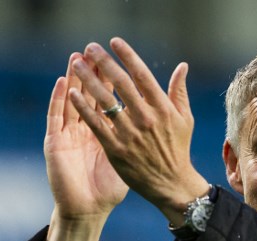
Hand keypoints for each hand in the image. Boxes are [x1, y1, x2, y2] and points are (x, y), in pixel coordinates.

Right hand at [43, 53, 128, 240]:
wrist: (88, 211)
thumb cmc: (108, 189)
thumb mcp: (128, 159)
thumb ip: (140, 138)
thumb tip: (156, 119)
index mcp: (102, 130)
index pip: (107, 98)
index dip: (112, 78)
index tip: (118, 57)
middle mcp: (83, 129)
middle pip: (88, 94)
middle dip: (92, 71)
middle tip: (95, 49)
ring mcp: (68, 135)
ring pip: (70, 100)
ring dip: (73, 79)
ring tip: (76, 58)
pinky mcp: (55, 144)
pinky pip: (56, 119)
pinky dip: (58, 101)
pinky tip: (62, 84)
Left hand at [68, 38, 209, 225]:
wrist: (171, 183)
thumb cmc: (178, 149)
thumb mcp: (184, 119)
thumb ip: (179, 91)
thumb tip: (182, 66)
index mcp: (162, 108)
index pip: (142, 75)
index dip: (127, 55)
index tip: (114, 42)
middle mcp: (145, 118)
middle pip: (120, 83)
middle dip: (103, 62)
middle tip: (90, 47)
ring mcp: (130, 134)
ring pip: (105, 101)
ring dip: (88, 79)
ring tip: (76, 64)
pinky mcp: (116, 149)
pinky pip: (96, 124)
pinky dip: (83, 108)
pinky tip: (72, 93)